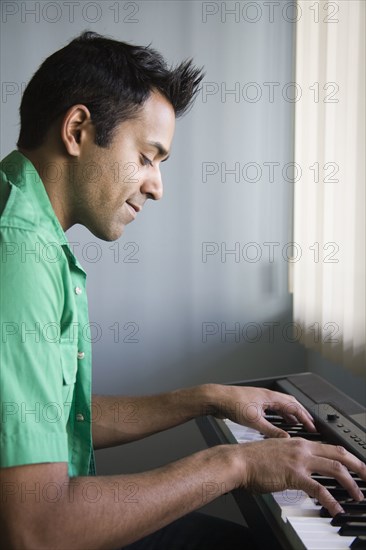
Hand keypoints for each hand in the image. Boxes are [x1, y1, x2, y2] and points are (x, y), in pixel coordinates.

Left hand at [215, 386, 315, 437]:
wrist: (216, 398)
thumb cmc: (232, 404)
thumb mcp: (254, 421)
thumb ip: (271, 431)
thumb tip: (285, 439)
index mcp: (271, 398)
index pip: (295, 406)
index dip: (305, 418)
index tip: (313, 427)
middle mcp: (267, 396)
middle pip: (290, 403)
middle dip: (301, 414)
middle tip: (308, 425)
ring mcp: (260, 398)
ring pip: (281, 405)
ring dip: (290, 414)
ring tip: (295, 424)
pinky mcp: (253, 402)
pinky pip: (272, 407)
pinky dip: (278, 414)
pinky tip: (275, 422)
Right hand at [235, 437, 365, 515]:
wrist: (239, 461)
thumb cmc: (252, 459)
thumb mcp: (276, 451)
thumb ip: (291, 457)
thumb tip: (299, 468)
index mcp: (299, 442)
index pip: (330, 446)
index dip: (347, 456)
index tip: (356, 466)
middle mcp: (302, 448)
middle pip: (339, 453)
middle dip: (358, 465)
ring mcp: (300, 460)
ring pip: (335, 468)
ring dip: (351, 483)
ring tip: (359, 495)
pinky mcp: (294, 475)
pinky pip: (319, 489)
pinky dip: (331, 500)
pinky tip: (336, 509)